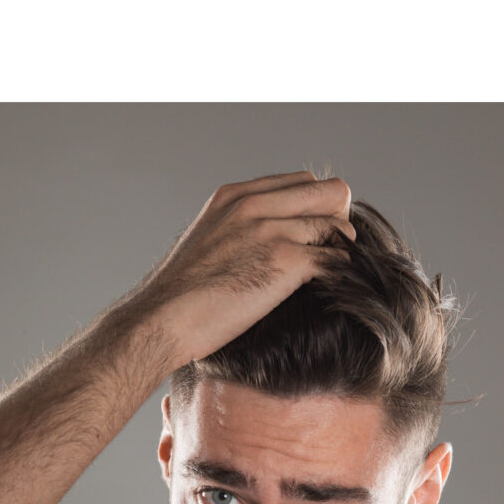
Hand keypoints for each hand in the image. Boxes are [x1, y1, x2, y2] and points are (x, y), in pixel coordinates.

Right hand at [127, 171, 355, 367]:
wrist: (161, 321)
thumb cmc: (179, 300)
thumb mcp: (207, 246)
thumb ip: (237, 233)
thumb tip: (263, 249)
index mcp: (234, 197)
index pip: (301, 182)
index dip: (316, 210)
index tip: (315, 238)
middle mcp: (253, 205)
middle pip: (329, 192)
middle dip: (338, 221)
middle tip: (331, 255)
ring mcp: (269, 230)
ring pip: (338, 225)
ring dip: (342, 251)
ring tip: (332, 277)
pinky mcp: (284, 261)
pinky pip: (336, 257)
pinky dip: (340, 274)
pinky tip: (330, 292)